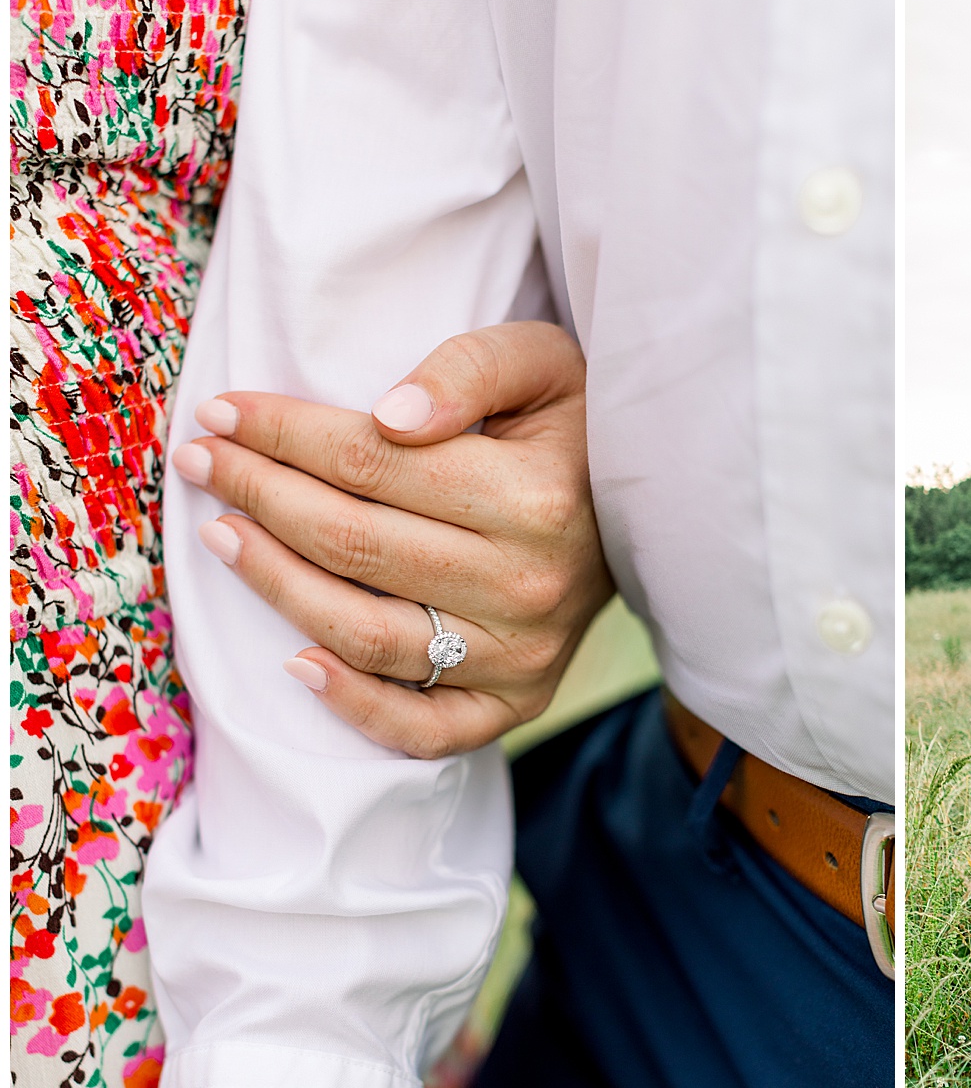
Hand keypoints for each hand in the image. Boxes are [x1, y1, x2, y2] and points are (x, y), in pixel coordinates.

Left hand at [170, 321, 612, 758]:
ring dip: (276, 584)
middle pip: (353, 543)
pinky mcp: (518, 700)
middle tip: (202, 460)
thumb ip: (469, 368)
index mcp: (536, 496)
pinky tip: (294, 663)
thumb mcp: (541, 362)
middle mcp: (529, 583)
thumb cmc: (577, 426)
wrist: (652, 511)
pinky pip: (422, 725)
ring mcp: (523, 653)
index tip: (223, 412)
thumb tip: (390, 418)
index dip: (283, 433)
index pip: (371, 461)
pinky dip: (352, 705)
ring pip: (366, 632)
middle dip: (259, 494)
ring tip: (224, 536)